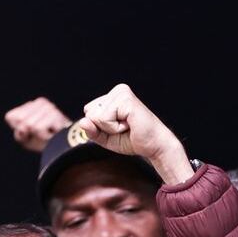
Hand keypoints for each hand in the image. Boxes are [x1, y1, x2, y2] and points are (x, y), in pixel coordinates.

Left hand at [4, 96, 71, 152]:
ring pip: (30, 126)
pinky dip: (44, 137)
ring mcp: (49, 107)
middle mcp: (40, 102)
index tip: (31, 134)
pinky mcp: (55, 114)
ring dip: (39, 136)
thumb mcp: (27, 141)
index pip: (11, 117)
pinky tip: (54, 135)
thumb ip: (20, 135)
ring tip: (50, 135)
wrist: (67, 149)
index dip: (19, 131)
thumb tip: (23, 128)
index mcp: (29, 106)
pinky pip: (39, 130)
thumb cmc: (46, 144)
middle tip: (42, 135)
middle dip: (29, 133)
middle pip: (21, 121)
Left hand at [72, 83, 191, 185]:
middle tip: (124, 128)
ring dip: (110, 128)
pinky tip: (130, 125)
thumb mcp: (106, 138)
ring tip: (128, 126)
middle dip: (104, 127)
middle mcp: (117, 91)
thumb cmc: (134, 140)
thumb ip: (92, 131)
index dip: (100, 127)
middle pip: (90, 113)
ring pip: (95, 116)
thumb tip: (82, 121)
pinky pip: (104, 119)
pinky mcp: (125, 99)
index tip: (119, 128)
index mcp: (113, 96)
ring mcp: (122, 93)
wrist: (155, 146)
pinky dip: (115, 128)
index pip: (88, 112)